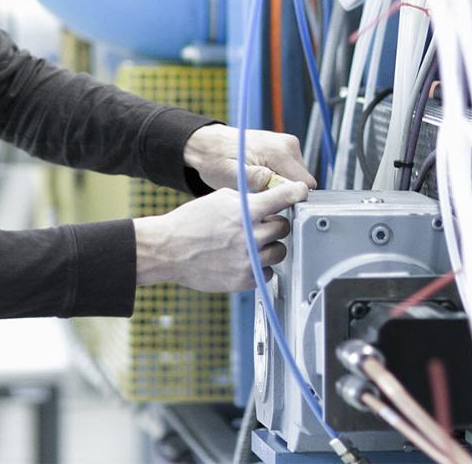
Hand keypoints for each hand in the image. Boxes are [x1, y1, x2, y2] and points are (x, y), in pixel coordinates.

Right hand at [133, 181, 308, 291]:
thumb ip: (248, 200)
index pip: (282, 198)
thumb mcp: (220, 199)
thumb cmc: (192, 222)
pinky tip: (245, 258)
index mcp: (245, 212)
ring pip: (280, 252)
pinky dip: (261, 265)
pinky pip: (268, 272)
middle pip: (283, 227)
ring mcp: (248, 261)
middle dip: (275, 223)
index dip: (296, 193)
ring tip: (253, 243)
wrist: (169, 250)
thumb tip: (268, 202)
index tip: (302, 192)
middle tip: (261, 223)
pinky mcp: (244, 280)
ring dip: (271, 245)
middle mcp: (250, 237)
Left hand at [183, 124, 316, 191]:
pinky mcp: (285, 149)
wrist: (211, 145)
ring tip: (258, 185)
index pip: (304, 185)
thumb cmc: (218, 159)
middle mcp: (289, 145)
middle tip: (260, 194)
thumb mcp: (230, 174)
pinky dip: (278, 179)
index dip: (290, 198)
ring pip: (297, 179)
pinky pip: (290, 173)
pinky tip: (261, 179)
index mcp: (280, 151)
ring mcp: (288, 146)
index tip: (272, 202)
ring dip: (281, 186)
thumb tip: (270, 179)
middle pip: (302, 183)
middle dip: (284, 192)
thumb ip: (251, 178)